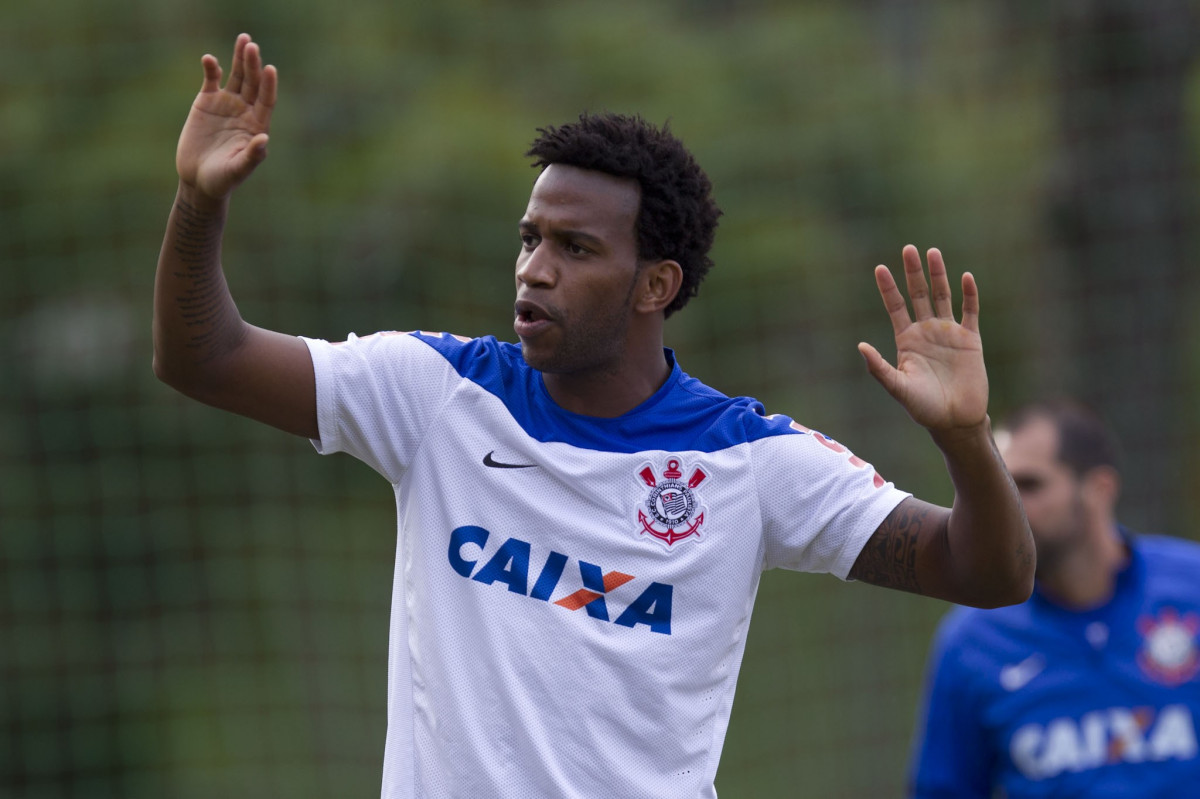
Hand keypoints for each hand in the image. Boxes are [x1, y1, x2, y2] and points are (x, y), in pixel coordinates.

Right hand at [176, 33, 276, 200]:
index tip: (270, 69)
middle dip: (253, 64)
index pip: (266, 100)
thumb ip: (251, 156)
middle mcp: (245, 111)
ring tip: (244, 39)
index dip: (269, 85)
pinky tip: (209, 59)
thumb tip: (264, 139)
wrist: (198, 180)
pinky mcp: (206, 101)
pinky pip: (211, 80)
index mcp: (257, 125)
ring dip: (239, 59)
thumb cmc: (222, 180)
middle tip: (251, 46)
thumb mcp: (237, 170)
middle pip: (252, 83)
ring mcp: (227, 104)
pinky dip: (211, 68)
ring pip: (236, 76)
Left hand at [858, 245, 987, 436]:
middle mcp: (926, 331)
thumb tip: (860, 345)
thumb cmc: (923, 408)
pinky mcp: (971, 340)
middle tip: (908, 248)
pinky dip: (969, 295)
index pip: (895, 307)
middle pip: (919, 294)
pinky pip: (970, 312)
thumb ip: (879, 368)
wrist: (955, 421)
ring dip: (939, 275)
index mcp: (907, 340)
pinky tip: (966, 277)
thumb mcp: (897, 387)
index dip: (888, 288)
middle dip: (913, 273)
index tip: (880, 268)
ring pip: (943, 297)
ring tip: (932, 252)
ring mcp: (949, 333)